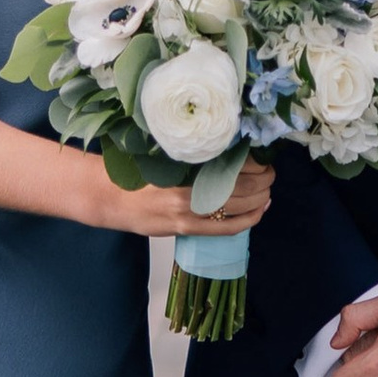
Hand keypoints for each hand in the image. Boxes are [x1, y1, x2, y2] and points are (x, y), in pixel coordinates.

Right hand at [71, 155, 273, 236]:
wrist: (106, 196)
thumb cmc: (133, 171)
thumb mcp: (164, 154)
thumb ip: (192, 154)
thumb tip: (227, 148)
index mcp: (185, 164)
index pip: (233, 163)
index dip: (255, 162)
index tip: (263, 156)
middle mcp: (188, 188)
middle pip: (242, 185)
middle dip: (264, 179)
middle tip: (271, 172)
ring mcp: (187, 211)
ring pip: (239, 206)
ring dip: (260, 198)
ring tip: (268, 190)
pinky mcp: (184, 228)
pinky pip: (226, 228)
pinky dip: (248, 220)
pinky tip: (259, 211)